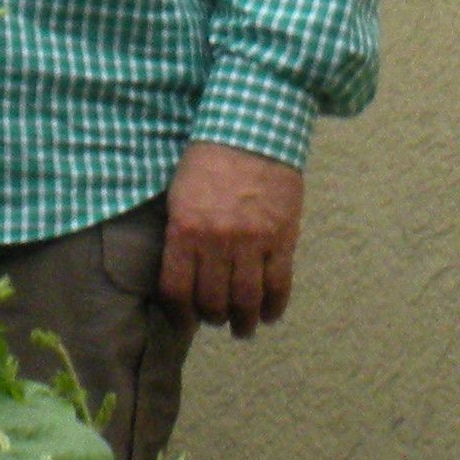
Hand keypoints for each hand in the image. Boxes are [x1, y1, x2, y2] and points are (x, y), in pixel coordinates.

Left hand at [157, 140, 302, 339]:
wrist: (251, 132)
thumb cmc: (208, 161)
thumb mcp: (179, 195)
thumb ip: (182, 237)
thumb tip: (184, 278)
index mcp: (186, 229)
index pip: (178, 290)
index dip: (179, 314)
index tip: (184, 321)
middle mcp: (217, 241)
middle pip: (213, 301)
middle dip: (213, 318)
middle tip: (216, 320)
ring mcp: (253, 242)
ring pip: (246, 300)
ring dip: (244, 322)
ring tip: (243, 327)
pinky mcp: (282, 239)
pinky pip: (279, 286)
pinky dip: (274, 307)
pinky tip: (269, 314)